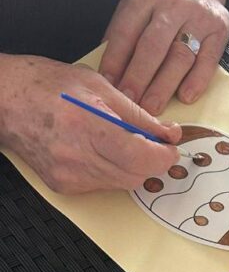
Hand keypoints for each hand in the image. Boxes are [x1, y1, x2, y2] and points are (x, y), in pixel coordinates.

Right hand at [0, 55, 179, 193]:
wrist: (4, 102)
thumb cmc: (45, 85)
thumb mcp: (98, 86)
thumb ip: (138, 114)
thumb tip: (168, 133)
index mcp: (89, 125)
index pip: (142, 157)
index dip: (164, 155)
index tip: (170, 146)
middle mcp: (78, 156)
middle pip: (137, 175)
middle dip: (150, 161)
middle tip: (149, 142)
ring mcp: (70, 175)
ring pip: (123, 184)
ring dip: (131, 167)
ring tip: (118, 141)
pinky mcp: (65, 186)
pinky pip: (104, 186)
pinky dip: (111, 171)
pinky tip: (98, 151)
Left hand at [101, 0, 228, 114]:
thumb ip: (125, 28)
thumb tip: (111, 68)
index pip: (127, 31)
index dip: (116, 60)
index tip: (109, 84)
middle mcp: (173, 3)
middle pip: (153, 47)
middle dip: (138, 78)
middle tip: (129, 103)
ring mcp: (199, 16)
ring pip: (179, 57)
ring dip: (164, 86)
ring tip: (152, 108)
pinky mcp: (219, 30)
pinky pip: (208, 61)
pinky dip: (197, 81)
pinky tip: (186, 98)